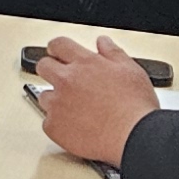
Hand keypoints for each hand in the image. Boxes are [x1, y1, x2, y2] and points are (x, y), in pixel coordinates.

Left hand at [31, 34, 157, 165]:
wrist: (133, 137)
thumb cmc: (135, 107)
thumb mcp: (131, 70)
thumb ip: (113, 53)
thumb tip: (102, 42)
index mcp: (85, 63)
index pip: (59, 45)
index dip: (57, 48)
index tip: (57, 53)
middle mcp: (66, 80)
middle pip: (44, 66)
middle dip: (51, 70)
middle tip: (64, 80)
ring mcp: (57, 104)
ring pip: (44, 95)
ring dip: (55, 99)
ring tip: (76, 109)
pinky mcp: (54, 126)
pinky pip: (48, 122)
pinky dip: (59, 124)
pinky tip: (76, 127)